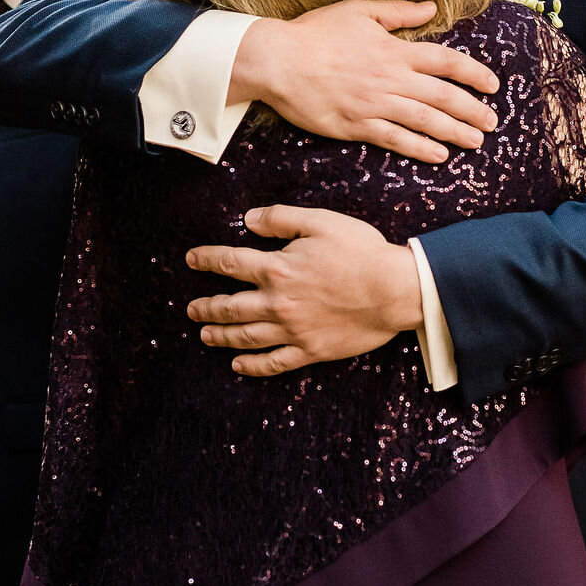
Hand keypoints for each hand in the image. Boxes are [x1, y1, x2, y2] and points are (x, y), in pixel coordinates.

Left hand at [185, 205, 424, 377]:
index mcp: (278, 268)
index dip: (207, 260)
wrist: (394, 290)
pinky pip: (273, 363)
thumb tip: (248, 219)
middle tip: (191, 309)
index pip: (230, 263)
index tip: (191, 260)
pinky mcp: (310, 350)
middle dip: (205, 307)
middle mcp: (278, 302)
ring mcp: (292, 330)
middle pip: (229, 307)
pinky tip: (237, 365)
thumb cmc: (361, 251)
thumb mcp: (320, 221)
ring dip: (220, 336)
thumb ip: (281, 218)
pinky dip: (252, 366)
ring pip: (244, 336)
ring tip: (205, 335)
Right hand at [231, 0, 498, 164]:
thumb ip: (398, 12)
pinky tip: (438, 155)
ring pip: (425, 120)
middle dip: (472, 110)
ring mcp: (374, 104)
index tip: (493, 85)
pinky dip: (419, 147)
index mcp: (394, 50)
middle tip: (493, 123)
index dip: (473, 74)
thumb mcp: (358, 11)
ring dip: (454, 132)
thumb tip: (431, 8)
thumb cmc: (315, 32)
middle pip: (442, 96)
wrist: (277, 60)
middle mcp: (390, 78)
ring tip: (476, 142)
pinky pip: (395, 139)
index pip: (445, 61)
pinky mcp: (356, 125)